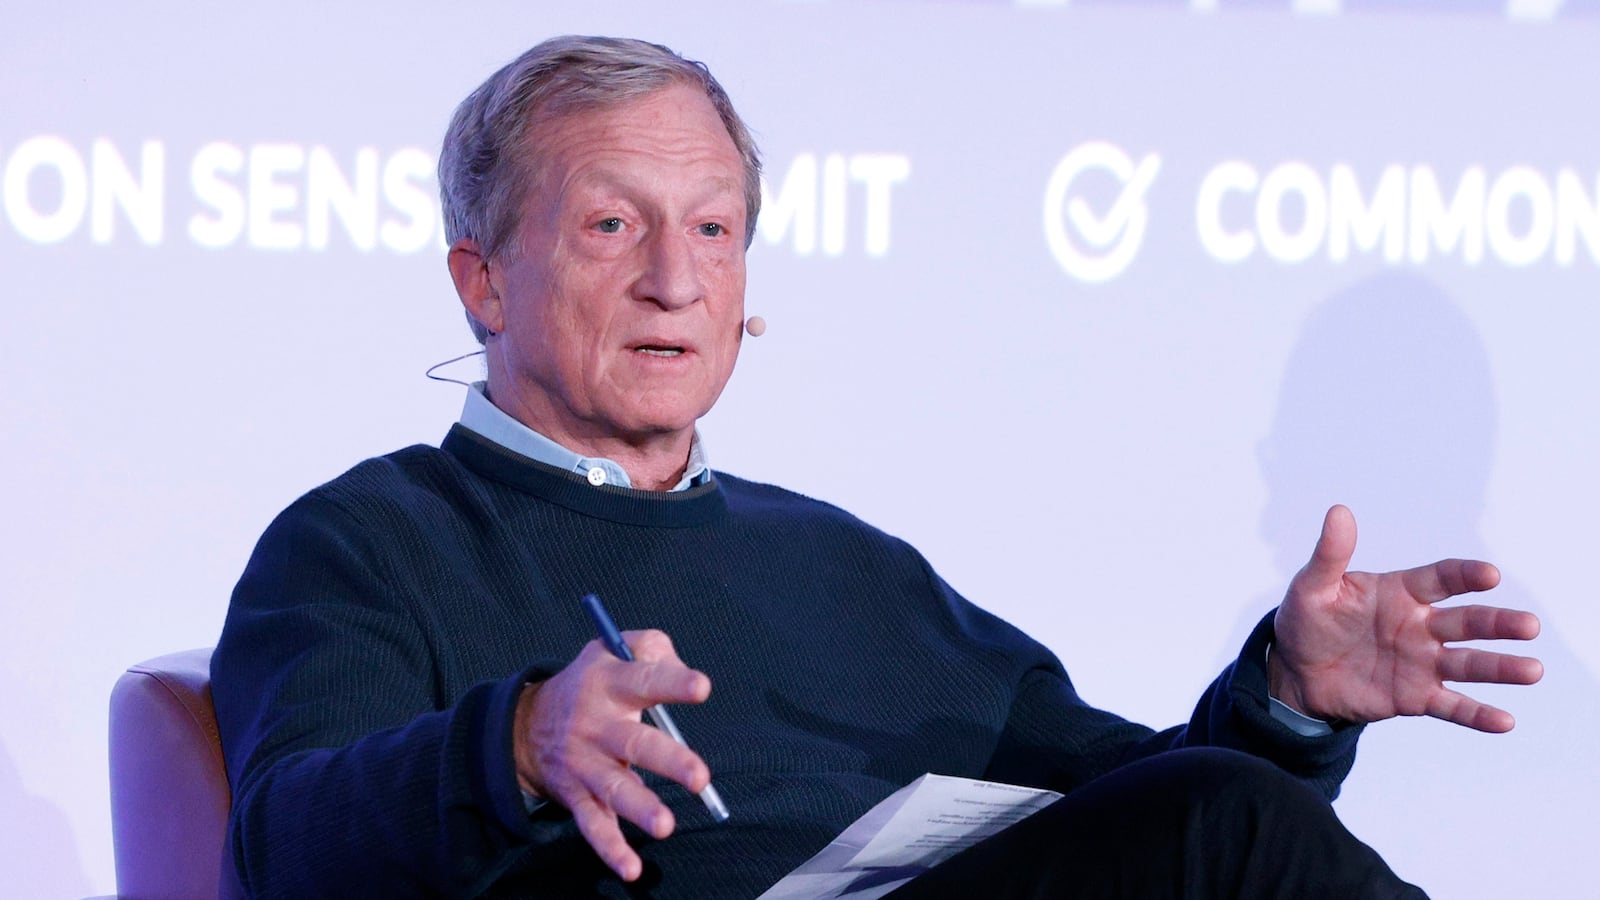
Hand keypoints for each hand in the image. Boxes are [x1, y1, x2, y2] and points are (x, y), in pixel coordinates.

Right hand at [513, 629, 712, 880]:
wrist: (525, 724)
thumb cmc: (590, 682)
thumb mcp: (611, 648)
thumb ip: (653, 647)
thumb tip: (687, 675)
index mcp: (609, 683)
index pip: (644, 679)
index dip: (673, 682)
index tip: (702, 688)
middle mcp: (596, 725)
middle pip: (634, 743)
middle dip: (667, 760)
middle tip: (699, 776)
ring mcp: (586, 765)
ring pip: (614, 789)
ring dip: (640, 808)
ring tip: (664, 826)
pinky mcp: (579, 797)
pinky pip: (594, 826)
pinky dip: (611, 849)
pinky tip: (630, 868)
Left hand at [1270, 505, 1541, 731]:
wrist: (1296, 671)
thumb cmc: (1308, 620)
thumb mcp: (1313, 586)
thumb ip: (1331, 555)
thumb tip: (1338, 512)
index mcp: (1401, 592)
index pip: (1441, 579)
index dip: (1465, 576)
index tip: (1490, 575)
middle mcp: (1421, 625)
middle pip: (1467, 622)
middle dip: (1499, 624)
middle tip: (1529, 625)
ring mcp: (1422, 662)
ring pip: (1468, 664)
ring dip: (1500, 668)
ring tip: (1532, 670)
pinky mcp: (1415, 696)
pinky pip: (1452, 706)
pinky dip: (1477, 714)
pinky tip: (1505, 721)